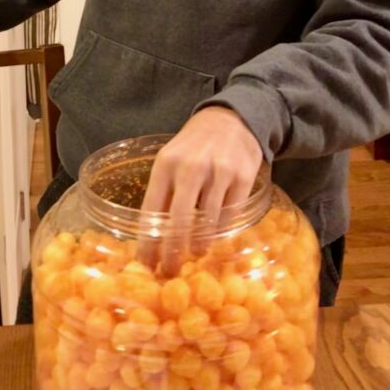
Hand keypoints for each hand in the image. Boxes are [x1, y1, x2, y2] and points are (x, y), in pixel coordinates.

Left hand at [140, 106, 264, 273]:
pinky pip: (230, 214)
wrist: (231, 119)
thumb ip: (164, 191)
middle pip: (178, 220)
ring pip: (207, 221)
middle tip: (170, 271)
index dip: (148, 241)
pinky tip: (216, 235)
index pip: (151, 210)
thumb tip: (153, 236)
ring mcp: (219, 172)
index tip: (145, 264)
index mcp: (166, 164)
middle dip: (172, 252)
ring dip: (199, 243)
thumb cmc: (194, 145)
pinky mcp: (243, 177)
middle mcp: (191, 168)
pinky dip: (222, 229)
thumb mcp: (171, 159)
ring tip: (195, 252)